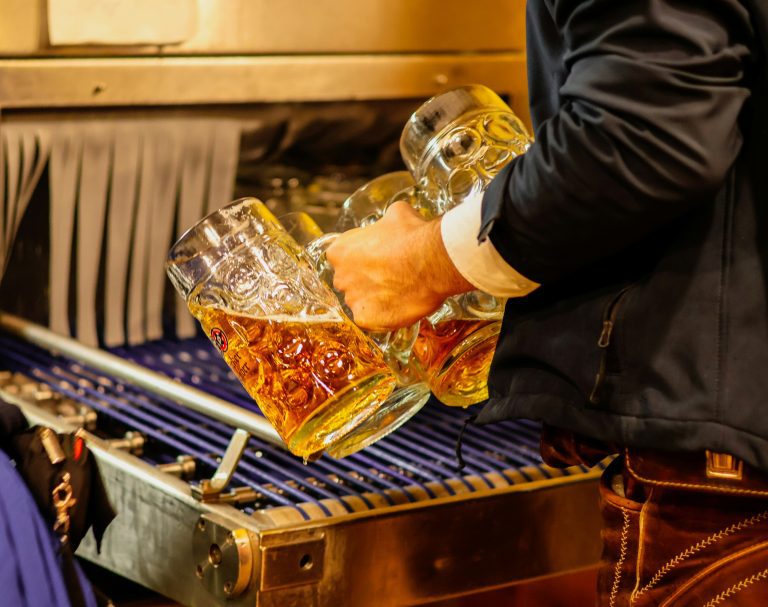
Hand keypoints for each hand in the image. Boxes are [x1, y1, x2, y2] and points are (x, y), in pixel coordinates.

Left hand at [326, 201, 473, 329]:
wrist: (432, 261)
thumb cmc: (413, 235)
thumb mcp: (396, 214)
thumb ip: (384, 223)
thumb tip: (391, 222)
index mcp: (339, 251)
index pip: (343, 257)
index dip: (362, 258)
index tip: (378, 258)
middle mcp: (340, 277)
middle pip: (349, 281)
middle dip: (365, 279)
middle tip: (390, 275)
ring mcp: (353, 300)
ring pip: (361, 302)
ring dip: (375, 298)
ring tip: (400, 291)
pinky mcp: (367, 320)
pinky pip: (373, 320)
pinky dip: (385, 315)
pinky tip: (401, 305)